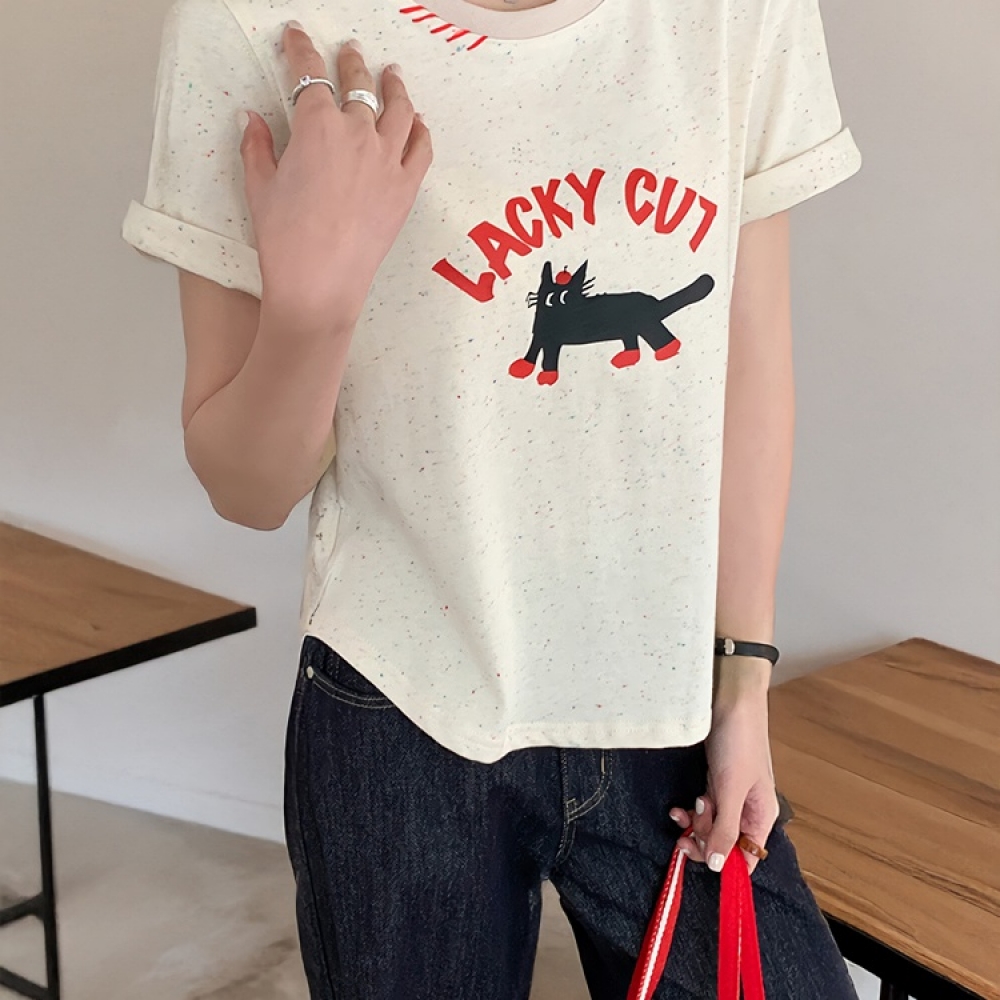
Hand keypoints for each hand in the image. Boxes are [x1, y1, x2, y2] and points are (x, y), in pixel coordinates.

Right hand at [239, 24, 432, 324]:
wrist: (319, 285)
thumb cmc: (285, 240)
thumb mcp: (260, 187)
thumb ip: (258, 146)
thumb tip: (253, 120)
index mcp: (317, 127)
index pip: (309, 74)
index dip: (300, 50)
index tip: (296, 37)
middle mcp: (358, 135)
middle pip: (358, 84)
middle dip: (350, 62)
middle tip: (348, 51)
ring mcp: (387, 161)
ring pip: (398, 109)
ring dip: (394, 87)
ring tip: (391, 75)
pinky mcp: (405, 189)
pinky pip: (421, 149)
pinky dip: (420, 130)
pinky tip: (417, 122)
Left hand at [668, 691, 778, 875]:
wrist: (730, 701)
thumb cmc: (739, 741)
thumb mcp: (730, 789)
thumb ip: (725, 829)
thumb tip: (717, 866)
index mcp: (762, 816)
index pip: (747, 858)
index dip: (724, 865)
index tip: (699, 860)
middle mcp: (748, 810)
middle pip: (724, 844)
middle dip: (702, 838)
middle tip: (686, 827)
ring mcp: (731, 796)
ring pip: (710, 826)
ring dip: (694, 822)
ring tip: (686, 807)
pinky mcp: (716, 782)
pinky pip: (703, 808)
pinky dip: (691, 809)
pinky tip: (682, 804)